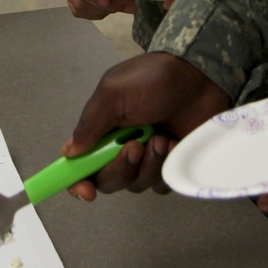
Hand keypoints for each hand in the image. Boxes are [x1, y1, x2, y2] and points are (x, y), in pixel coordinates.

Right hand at [63, 52, 229, 199]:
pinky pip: (160, 185)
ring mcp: (146, 157)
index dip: (78, 182)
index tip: (87, 190)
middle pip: (108, 180)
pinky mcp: (170, 164)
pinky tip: (174, 143)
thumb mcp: (114, 93)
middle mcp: (119, 147)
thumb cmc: (153, 80)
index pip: (80, 165)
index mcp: (101, 129)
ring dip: (147, 164)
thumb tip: (68, 153)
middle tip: (134, 146)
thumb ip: (90, 124)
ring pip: (136, 184)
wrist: (199, 77)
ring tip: (161, 137)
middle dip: (120, 168)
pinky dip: (165, 168)